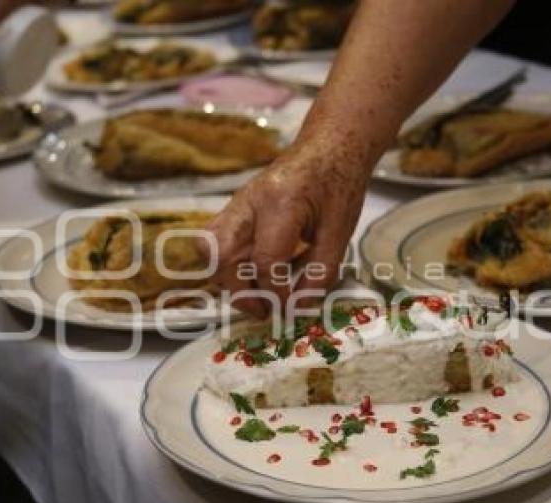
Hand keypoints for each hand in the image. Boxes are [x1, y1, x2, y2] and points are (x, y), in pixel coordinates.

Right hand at [203, 142, 367, 317]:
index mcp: (282, 202)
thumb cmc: (339, 183)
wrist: (328, 147)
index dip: (276, 293)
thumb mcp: (341, 231)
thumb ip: (321, 272)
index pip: (266, 260)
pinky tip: (255, 273)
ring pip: (209, 249)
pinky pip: (216, 242)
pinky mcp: (234, 210)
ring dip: (229, 279)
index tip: (291, 307)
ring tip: (258, 294)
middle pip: (220, 255)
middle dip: (240, 291)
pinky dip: (229, 265)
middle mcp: (249, 201)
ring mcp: (236, 204)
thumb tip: (299, 306)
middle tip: (266, 309)